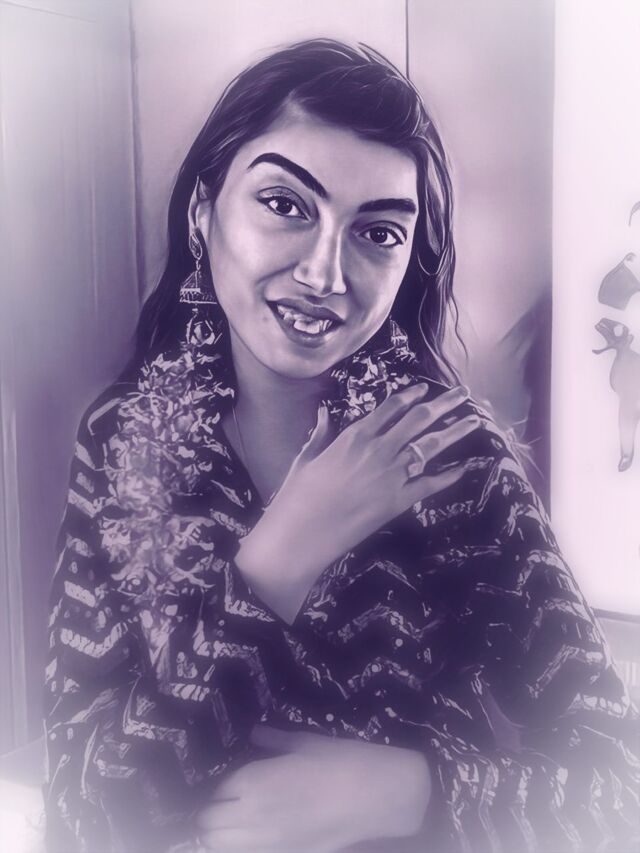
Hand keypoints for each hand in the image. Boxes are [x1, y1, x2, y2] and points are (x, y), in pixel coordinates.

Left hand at [194, 724, 430, 852]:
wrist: (375, 795)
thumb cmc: (341, 760)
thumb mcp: (306, 743)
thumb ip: (275, 741)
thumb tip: (256, 733)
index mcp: (253, 780)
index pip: (218, 789)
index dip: (224, 786)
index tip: (233, 782)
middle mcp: (251, 813)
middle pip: (209, 822)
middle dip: (213, 812)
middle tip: (228, 802)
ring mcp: (266, 842)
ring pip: (219, 845)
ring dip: (220, 833)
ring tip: (235, 822)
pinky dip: (241, 847)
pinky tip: (254, 835)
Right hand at [236, 381, 479, 620]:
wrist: (303, 533)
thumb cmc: (297, 495)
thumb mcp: (306, 458)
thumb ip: (320, 433)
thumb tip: (324, 412)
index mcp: (355, 436)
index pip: (391, 407)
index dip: (411, 395)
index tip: (426, 388)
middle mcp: (378, 450)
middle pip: (419, 419)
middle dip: (444, 403)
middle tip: (463, 392)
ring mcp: (391, 475)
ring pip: (431, 445)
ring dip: (456, 430)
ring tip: (475, 419)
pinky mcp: (398, 501)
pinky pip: (431, 484)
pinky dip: (450, 475)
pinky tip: (467, 466)